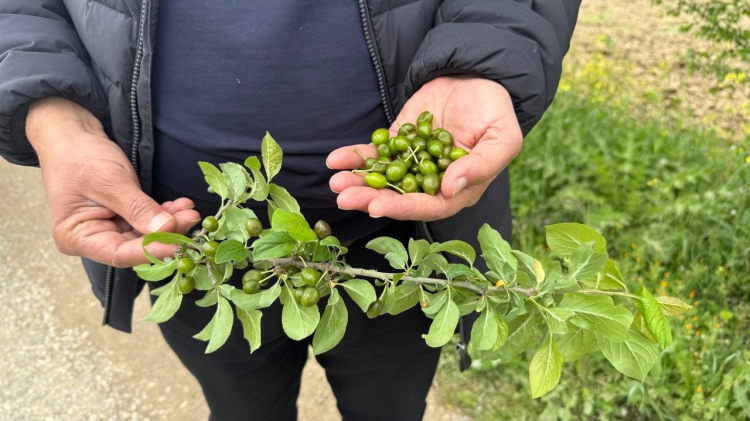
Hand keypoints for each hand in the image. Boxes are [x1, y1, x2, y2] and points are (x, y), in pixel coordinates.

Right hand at [27, 98, 200, 267]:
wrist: (71, 136)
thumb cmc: (79, 156)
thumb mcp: (109, 181)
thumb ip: (136, 208)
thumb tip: (166, 229)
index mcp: (76, 237)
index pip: (119, 254)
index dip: (151, 251)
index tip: (178, 244)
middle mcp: (92, 239)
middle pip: (136, 246)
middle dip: (166, 234)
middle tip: (191, 219)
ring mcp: (108, 229)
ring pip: (146, 235)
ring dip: (170, 224)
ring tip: (190, 211)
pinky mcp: (123, 218)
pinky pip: (147, 222)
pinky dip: (165, 214)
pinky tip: (181, 206)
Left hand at [327, 76, 522, 220]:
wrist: (477, 76)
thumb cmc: (496, 110)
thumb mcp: (502, 138)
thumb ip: (481, 165)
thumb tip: (450, 188)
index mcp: (458, 189)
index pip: (428, 206)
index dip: (402, 208)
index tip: (376, 206)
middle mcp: (431, 182)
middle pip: (398, 197)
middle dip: (370, 198)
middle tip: (345, 197)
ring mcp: (411, 162)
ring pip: (382, 178)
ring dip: (358, 182)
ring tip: (336, 183)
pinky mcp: (398, 142)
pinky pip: (374, 153)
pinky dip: (355, 158)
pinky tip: (335, 160)